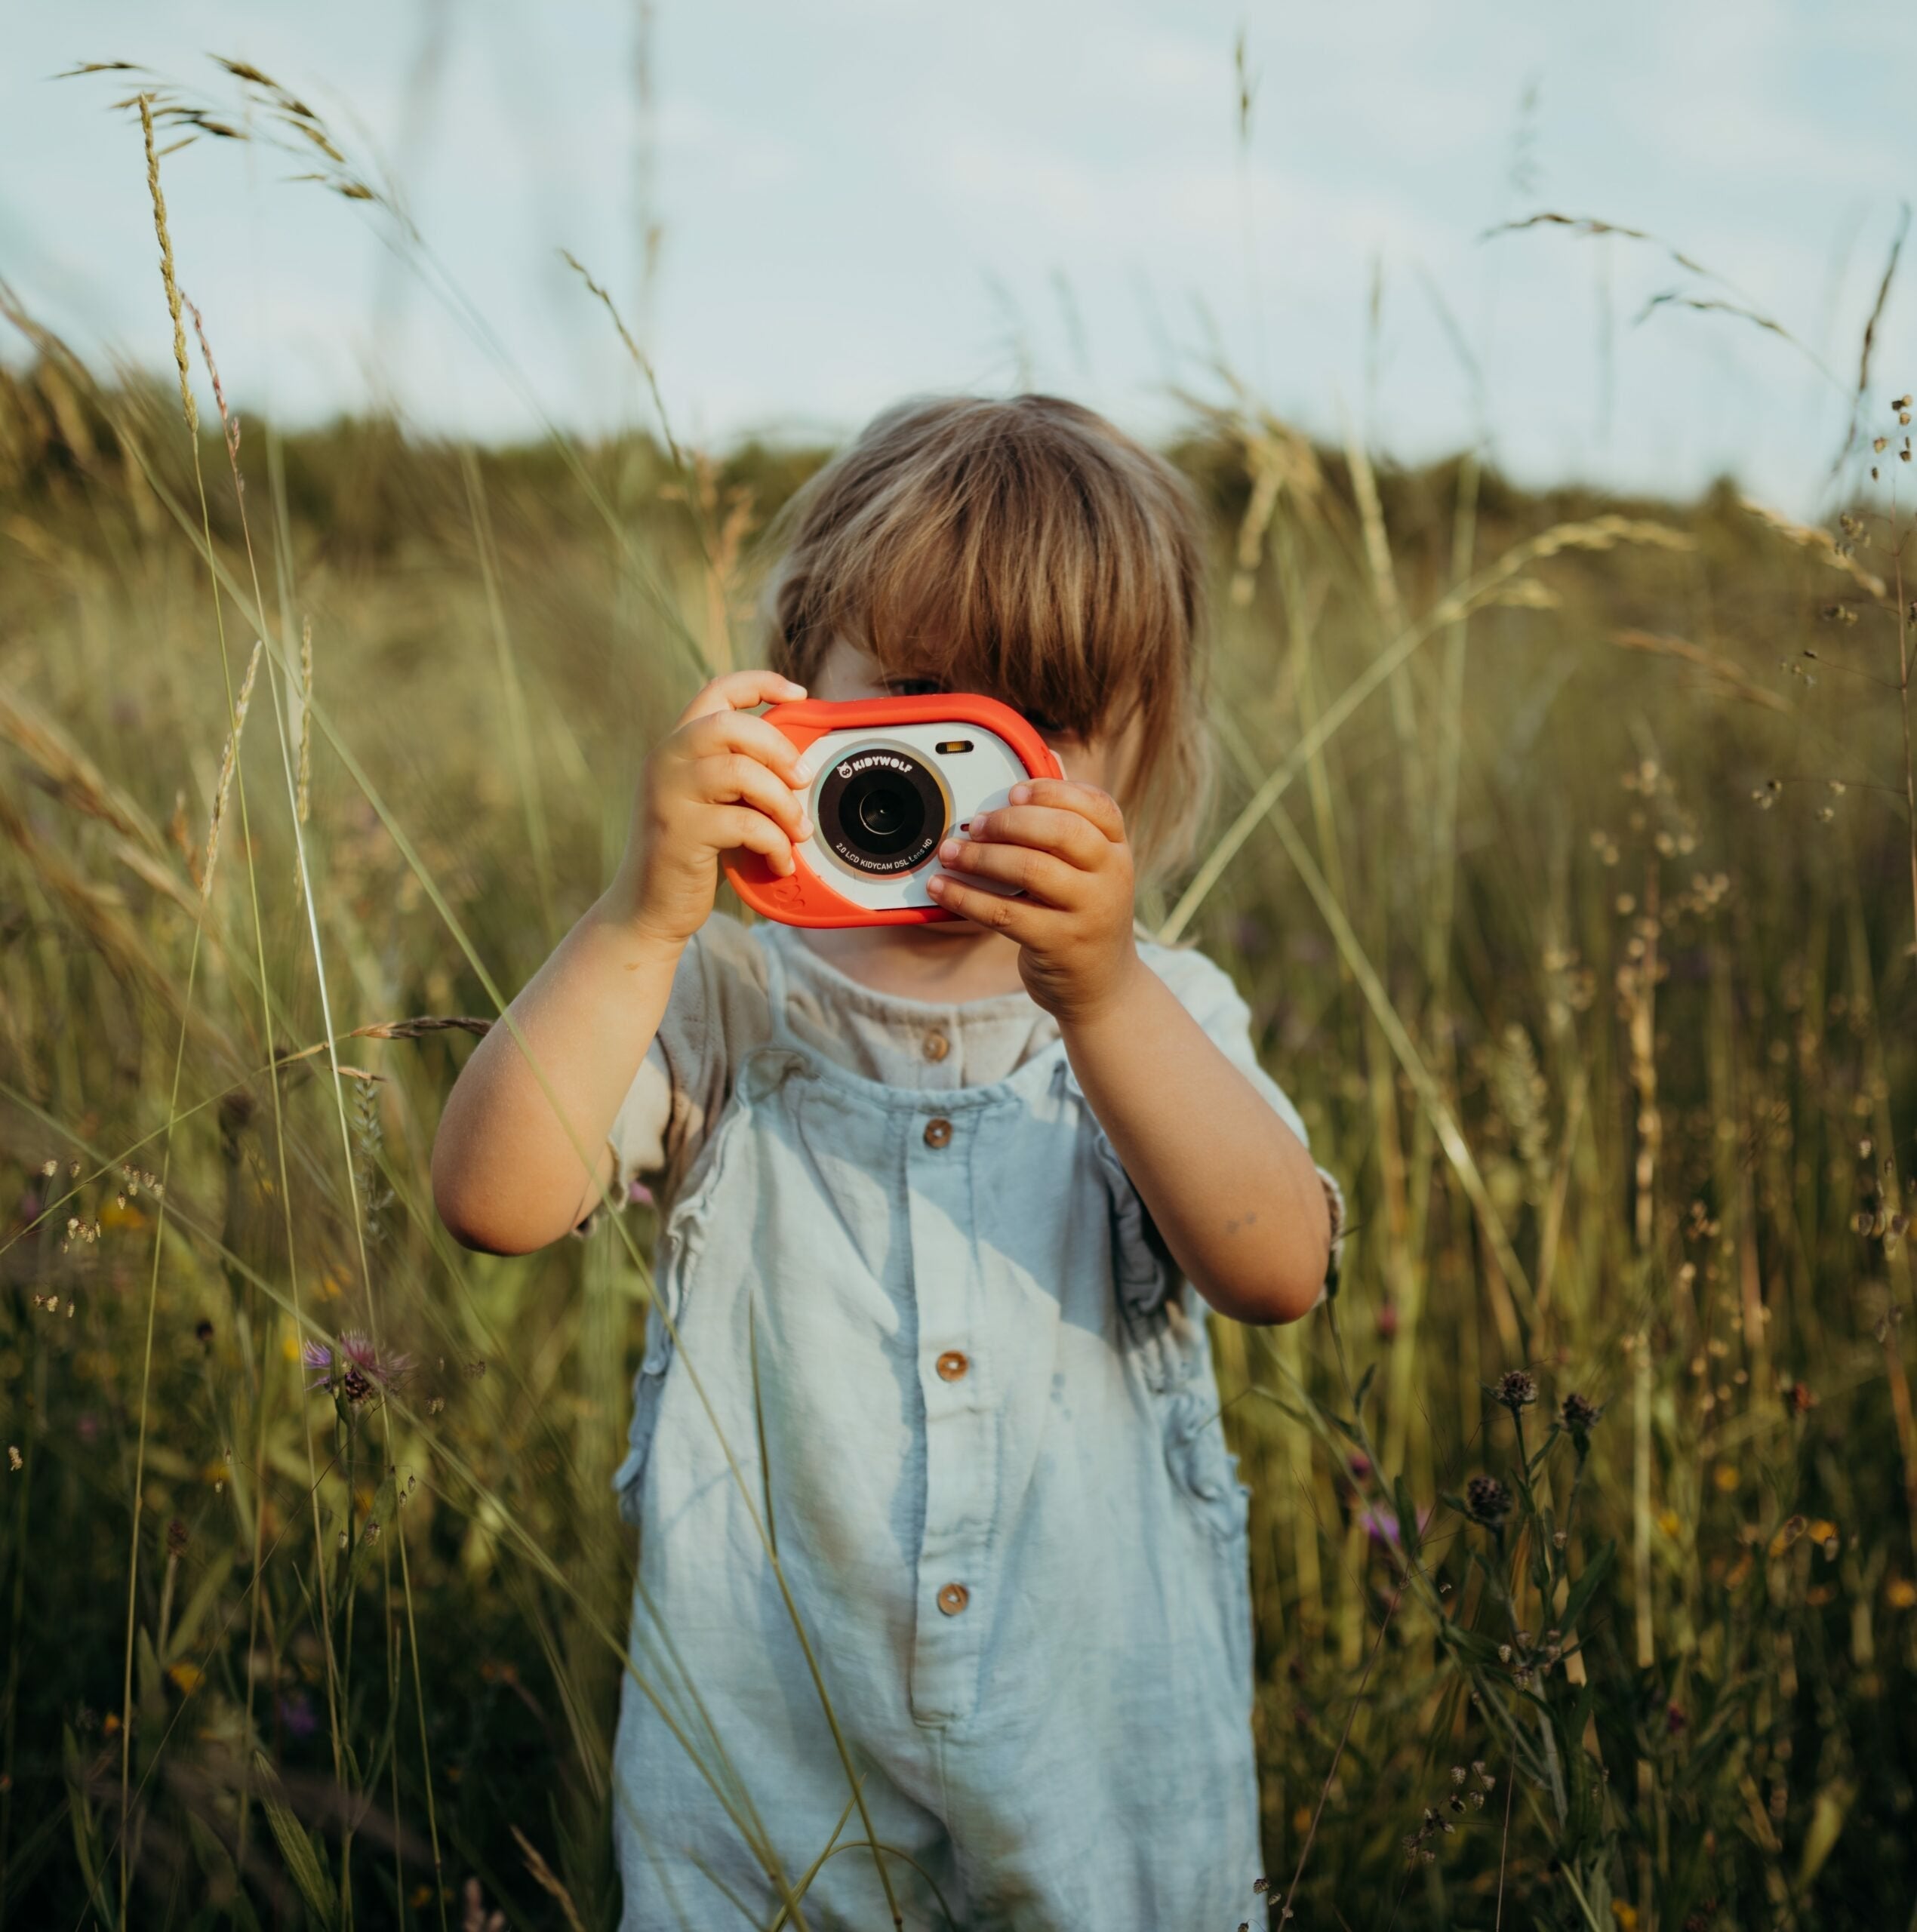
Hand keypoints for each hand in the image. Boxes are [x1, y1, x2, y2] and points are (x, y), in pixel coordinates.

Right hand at [610, 669, 810, 947]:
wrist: (647, 910)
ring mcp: (667, 796)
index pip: (716, 692)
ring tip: (798, 831)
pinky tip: (780, 862)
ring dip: (783, 802)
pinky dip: (775, 843)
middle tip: (803, 779)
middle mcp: (665, 762)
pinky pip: (745, 824)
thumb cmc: (691, 856)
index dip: (760, 684)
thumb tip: (801, 763)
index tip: (798, 695)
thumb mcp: (714, 804)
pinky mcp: (679, 833)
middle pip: (731, 725)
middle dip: (779, 749)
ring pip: (741, 771)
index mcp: (676, 747)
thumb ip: (740, 776)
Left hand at [926, 778, 1140, 1020]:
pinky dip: (966, 898)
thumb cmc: (1083, 917)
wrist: (1102, 988)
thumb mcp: (1090, 871)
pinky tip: (942, 889)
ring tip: (950, 852)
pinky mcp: (1059, 944)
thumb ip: (1068, 828)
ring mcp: (1088, 912)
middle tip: (974, 824)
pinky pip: (1004, 913)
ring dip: (981, 857)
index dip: (1052, 791)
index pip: (1097, 804)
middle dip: (1010, 822)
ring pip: (1030, 869)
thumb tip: (1040, 770)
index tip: (1013, 792)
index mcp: (1117, 850)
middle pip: (1062, 831)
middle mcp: (1111, 877)